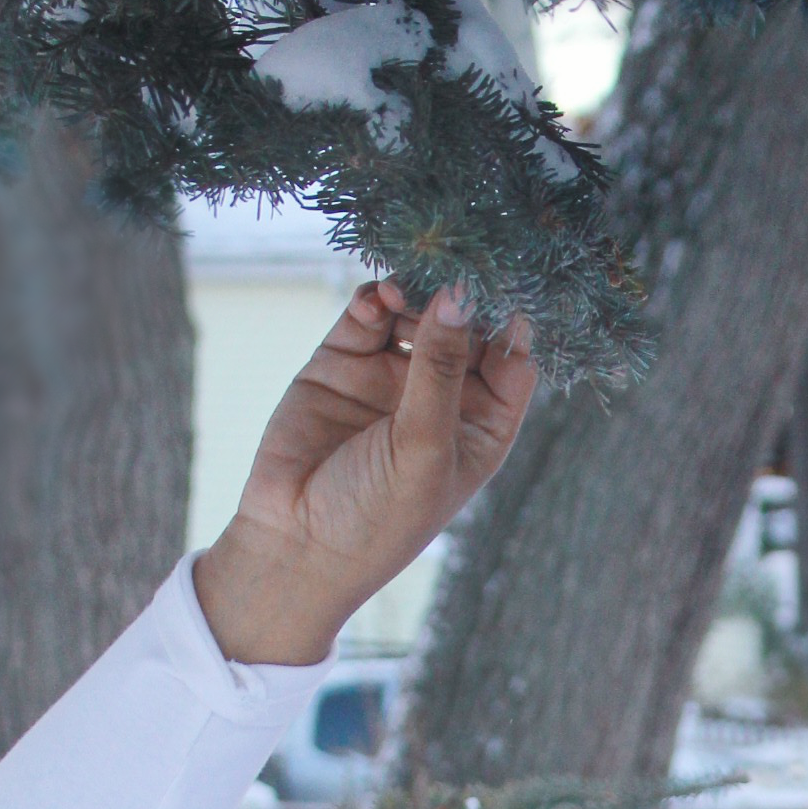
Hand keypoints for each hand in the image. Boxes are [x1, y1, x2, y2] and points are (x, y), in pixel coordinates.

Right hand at [193, 281, 538, 665]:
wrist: (294, 543)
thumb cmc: (377, 516)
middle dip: (462, 296)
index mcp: (482, 428)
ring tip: (404, 290)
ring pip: (417, 312)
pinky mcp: (344, 362)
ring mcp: (393, 377)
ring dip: (416, 292)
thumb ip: (442, 367)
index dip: (513, 324)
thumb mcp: (423, 445)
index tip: (506, 285)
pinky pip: (368, 315)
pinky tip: (378, 298)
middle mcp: (442, 398)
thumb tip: (460, 293)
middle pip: (466, 327)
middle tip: (454, 265)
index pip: (513, 362)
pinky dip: (375, 299)